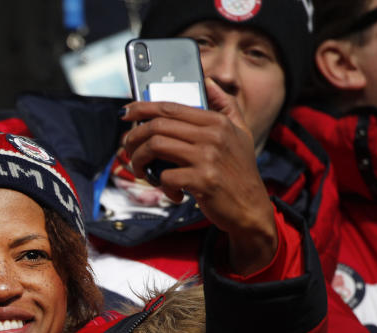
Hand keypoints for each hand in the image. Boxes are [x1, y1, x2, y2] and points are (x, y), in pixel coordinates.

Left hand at [121, 78, 277, 274]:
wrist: (251, 208)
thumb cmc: (240, 171)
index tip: (125, 113)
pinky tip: (171, 192)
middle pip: (157, 126)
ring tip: (141, 170)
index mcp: (217, 121)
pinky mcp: (203, 181)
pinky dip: (162, 186)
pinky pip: (166, 177)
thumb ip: (225, 105)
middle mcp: (213, 135)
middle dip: (133, 138)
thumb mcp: (240, 132)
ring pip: (155, 147)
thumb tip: (207, 81)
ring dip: (139, 160)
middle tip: (127, 149)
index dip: (141, 108)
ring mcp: (208, 158)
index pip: (170, 107)